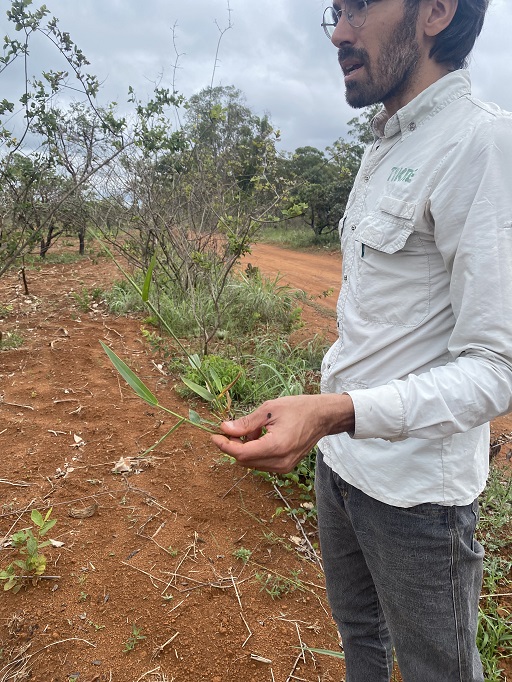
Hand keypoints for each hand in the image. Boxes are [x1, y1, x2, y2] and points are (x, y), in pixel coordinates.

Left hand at [211, 393, 353, 473]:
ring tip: (254, 429)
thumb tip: (224, 428)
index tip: (214, 435)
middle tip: (231, 428)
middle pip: (244, 460)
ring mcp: (284, 467)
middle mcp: (280, 462)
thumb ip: (246, 423)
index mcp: (276, 446)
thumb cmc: (298, 408)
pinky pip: (261, 463)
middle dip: (233, 446)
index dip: (224, 445)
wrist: (322, 417)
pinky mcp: (285, 467)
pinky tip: (261, 436)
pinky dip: (255, 451)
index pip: (241, 454)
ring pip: (251, 463)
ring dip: (244, 448)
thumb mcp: (269, 410)